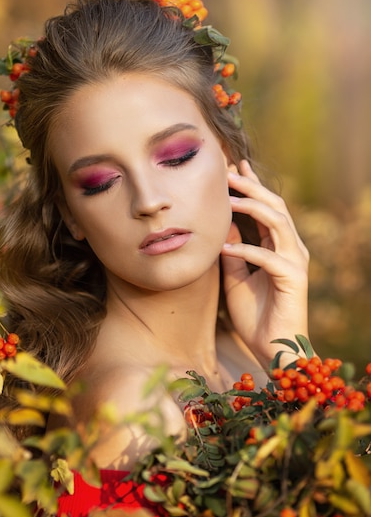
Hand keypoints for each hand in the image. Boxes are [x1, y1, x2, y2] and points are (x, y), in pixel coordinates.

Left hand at [221, 160, 309, 369]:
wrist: (273, 350)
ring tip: (226, 198)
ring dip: (251, 207)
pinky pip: (267, 257)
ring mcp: (295, 262)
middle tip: (227, 171)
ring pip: (278, 222)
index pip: (267, 208)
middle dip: (251, 186)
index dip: (252, 186)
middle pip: (275, 206)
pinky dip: (245, 250)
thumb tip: (220, 224)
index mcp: (278, 247)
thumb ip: (231, 251)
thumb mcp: (235, 277)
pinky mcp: (293, 279)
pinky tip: (223, 248)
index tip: (233, 166)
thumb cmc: (255, 315)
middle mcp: (291, 249)